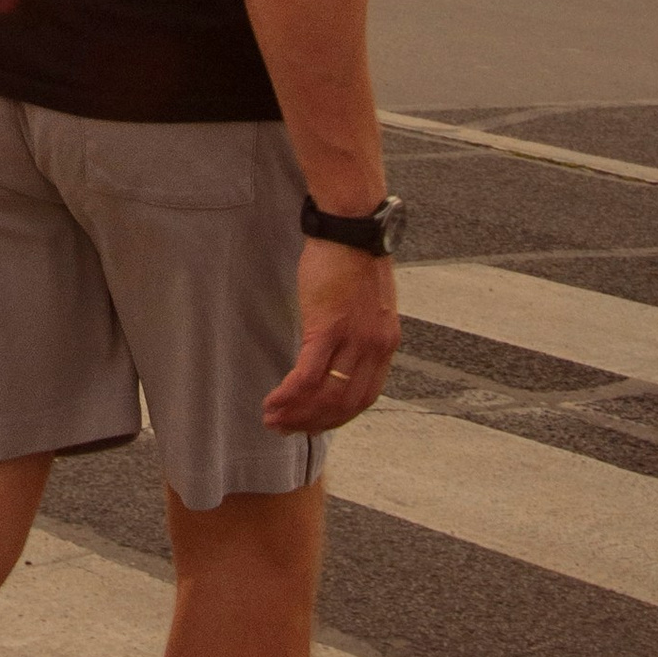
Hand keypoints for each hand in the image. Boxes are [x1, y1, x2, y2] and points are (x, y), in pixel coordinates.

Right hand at [263, 235, 399, 433]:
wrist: (353, 228)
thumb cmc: (354, 258)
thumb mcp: (366, 304)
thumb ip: (359, 333)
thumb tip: (338, 355)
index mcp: (385, 345)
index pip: (364, 397)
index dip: (337, 417)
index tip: (313, 424)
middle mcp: (374, 348)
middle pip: (344, 404)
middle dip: (312, 423)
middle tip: (285, 428)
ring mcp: (352, 340)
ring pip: (325, 395)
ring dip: (296, 413)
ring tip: (272, 419)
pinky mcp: (328, 327)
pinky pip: (308, 374)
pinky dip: (289, 394)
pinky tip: (273, 401)